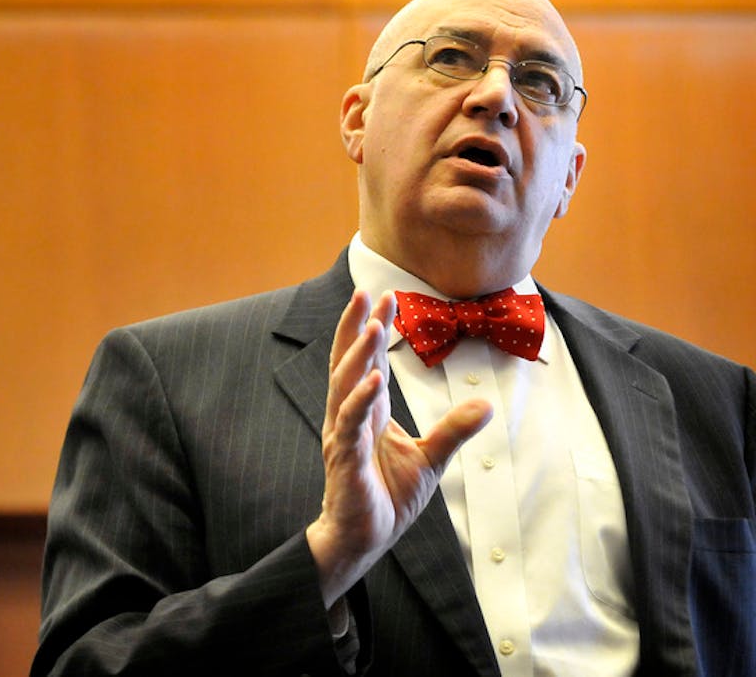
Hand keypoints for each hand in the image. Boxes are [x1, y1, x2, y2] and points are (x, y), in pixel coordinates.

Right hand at [305, 289, 492, 607]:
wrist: (364, 537)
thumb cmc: (386, 496)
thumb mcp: (430, 458)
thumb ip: (453, 429)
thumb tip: (487, 403)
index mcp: (367, 412)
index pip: (367, 360)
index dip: (373, 328)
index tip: (386, 296)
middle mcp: (350, 416)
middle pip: (349, 361)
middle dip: (358, 327)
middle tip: (369, 292)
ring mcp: (344, 435)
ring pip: (346, 384)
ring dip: (359, 353)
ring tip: (376, 324)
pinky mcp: (345, 458)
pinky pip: (351, 423)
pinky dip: (361, 399)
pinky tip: (374, 378)